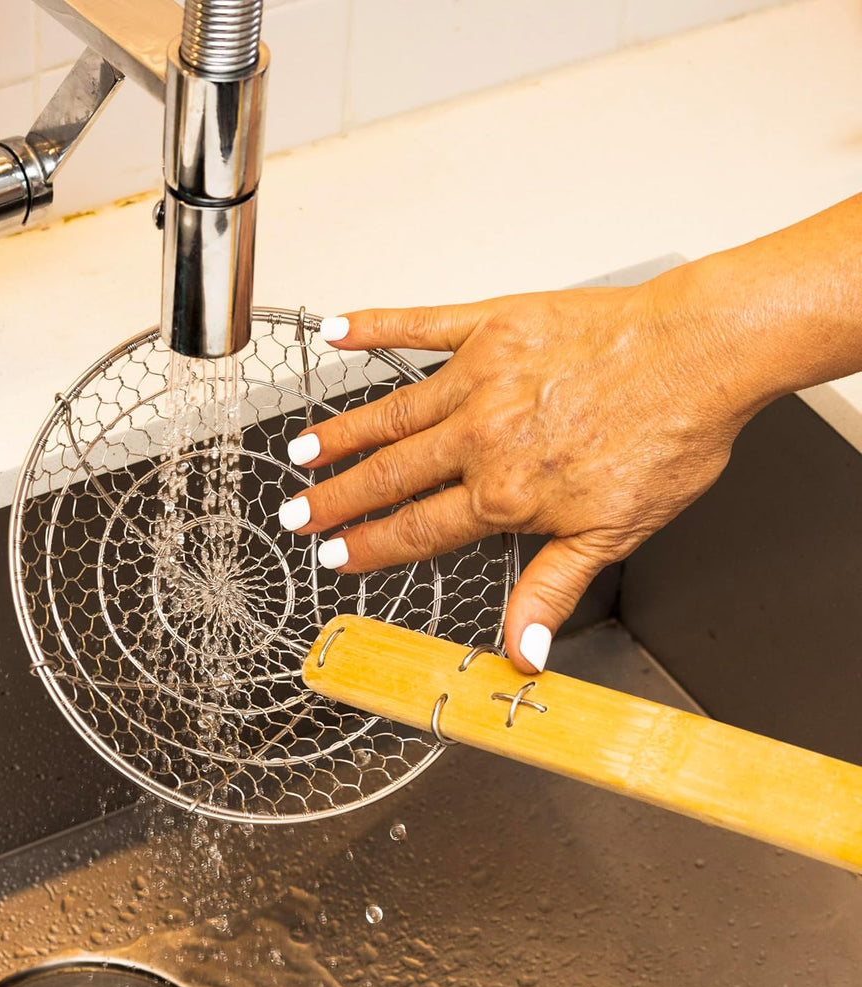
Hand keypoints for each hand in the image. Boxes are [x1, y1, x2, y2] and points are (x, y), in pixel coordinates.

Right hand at [281, 280, 750, 671]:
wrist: (701, 353)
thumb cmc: (668, 435)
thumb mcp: (614, 533)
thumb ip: (552, 589)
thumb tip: (523, 653)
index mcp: (506, 493)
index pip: (419, 530)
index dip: (370, 547)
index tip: (333, 555)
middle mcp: (480, 437)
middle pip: (391, 476)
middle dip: (337, 499)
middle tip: (294, 509)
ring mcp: (479, 378)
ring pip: (392, 413)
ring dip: (342, 434)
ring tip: (303, 449)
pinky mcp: (492, 325)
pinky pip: (420, 325)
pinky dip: (376, 327)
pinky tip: (336, 331)